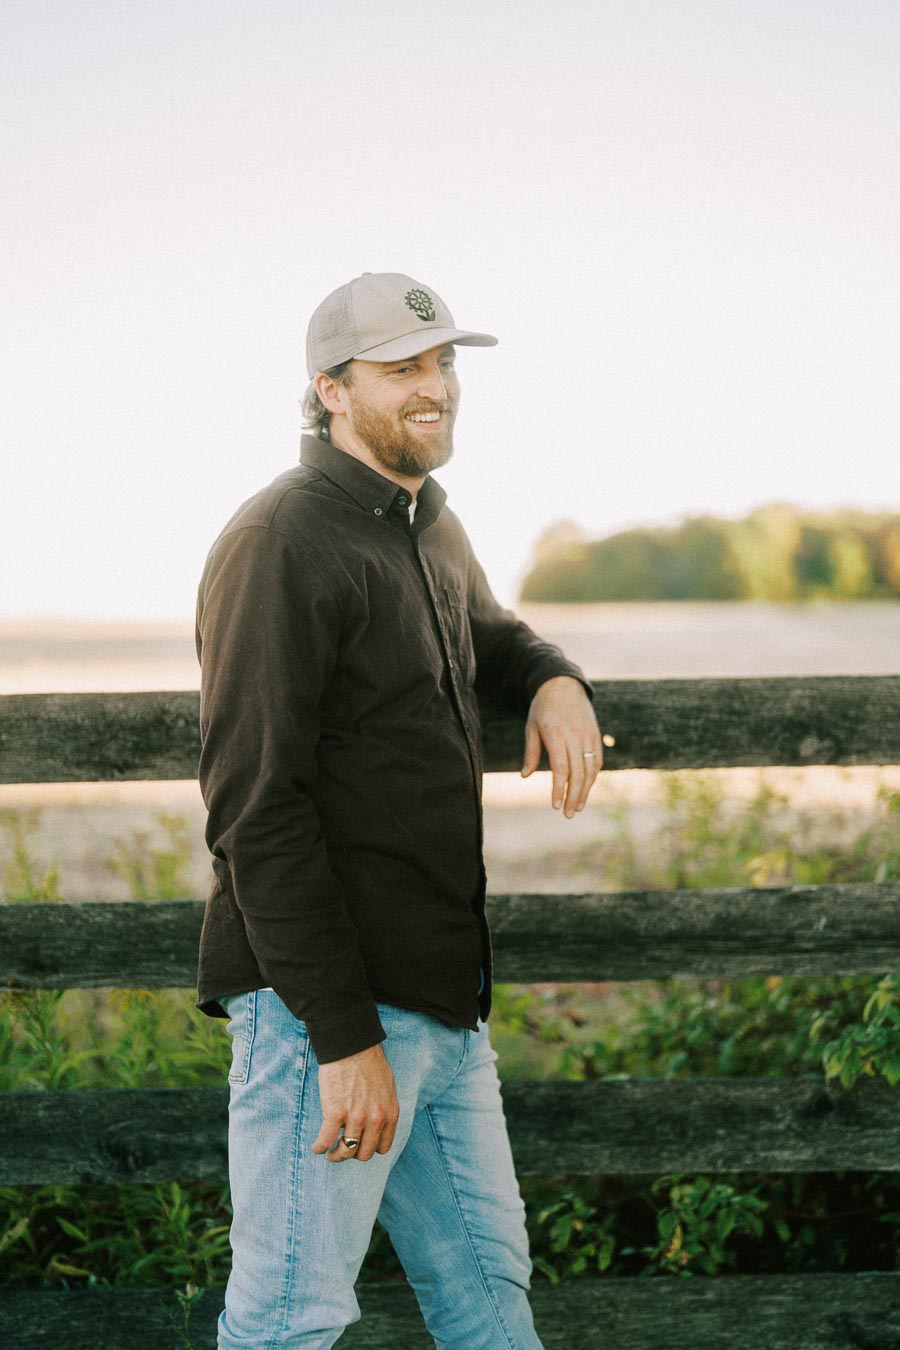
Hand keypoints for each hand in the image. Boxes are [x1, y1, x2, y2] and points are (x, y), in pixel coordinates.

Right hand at [311, 1042, 399, 1162]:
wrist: (353, 1046)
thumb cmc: (370, 1062)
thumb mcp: (387, 1088)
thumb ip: (384, 1109)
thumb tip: (375, 1125)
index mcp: (390, 1114)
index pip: (382, 1147)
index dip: (370, 1149)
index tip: (361, 1146)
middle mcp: (375, 1119)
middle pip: (363, 1154)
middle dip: (353, 1154)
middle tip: (343, 1149)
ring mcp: (355, 1117)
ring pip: (345, 1151)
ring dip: (335, 1155)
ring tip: (329, 1152)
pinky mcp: (334, 1112)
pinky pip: (325, 1140)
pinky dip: (319, 1147)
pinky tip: (317, 1147)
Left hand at [521, 675, 602, 817]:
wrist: (564, 684)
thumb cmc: (543, 708)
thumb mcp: (531, 727)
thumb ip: (531, 752)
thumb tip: (526, 776)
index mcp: (556, 734)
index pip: (560, 768)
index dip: (559, 788)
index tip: (555, 805)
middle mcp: (575, 736)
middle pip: (578, 773)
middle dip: (573, 796)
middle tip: (567, 814)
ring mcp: (588, 736)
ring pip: (590, 770)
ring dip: (585, 791)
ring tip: (577, 807)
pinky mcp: (595, 736)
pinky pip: (597, 761)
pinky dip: (592, 777)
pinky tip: (586, 789)